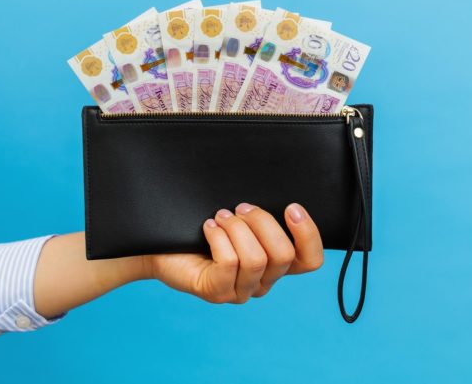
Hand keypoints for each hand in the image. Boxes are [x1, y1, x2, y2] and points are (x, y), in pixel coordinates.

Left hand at [142, 202, 323, 302]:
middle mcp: (263, 281)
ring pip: (256, 259)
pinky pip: (229, 263)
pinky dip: (219, 238)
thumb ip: (264, 207)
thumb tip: (285, 179)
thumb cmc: (204, 222)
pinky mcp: (216, 292)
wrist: (161, 241)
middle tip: (240, 207)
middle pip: (283, 255)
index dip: (308, 234)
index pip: (311, 260)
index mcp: (276, 262)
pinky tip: (208, 228)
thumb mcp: (241, 213)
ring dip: (237, 229)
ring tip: (220, 217)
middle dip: (262, 222)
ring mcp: (240, 291)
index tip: (291, 207)